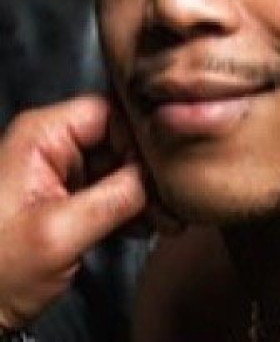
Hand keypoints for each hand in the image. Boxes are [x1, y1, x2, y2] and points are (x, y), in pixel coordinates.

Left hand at [0, 95, 145, 329]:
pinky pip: (108, 188)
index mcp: (42, 135)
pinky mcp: (65, 196)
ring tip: (166, 218)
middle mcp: (51, 144)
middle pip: (118, 138)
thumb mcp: (58, 233)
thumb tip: (157, 175)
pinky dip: (130, 207)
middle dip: (147, 171)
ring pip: (118, 165)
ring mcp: (58, 170)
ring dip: (144, 193)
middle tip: (172, 201)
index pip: (110, 111)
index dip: (139, 137)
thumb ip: (114, 197)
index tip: (162, 169)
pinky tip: (147, 225)